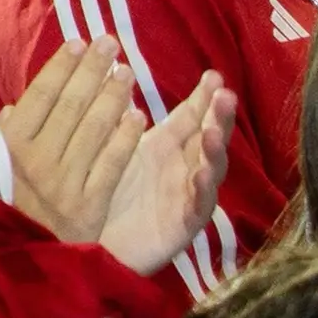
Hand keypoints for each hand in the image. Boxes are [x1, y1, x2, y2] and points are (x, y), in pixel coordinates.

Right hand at [0, 42, 140, 241]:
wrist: (6, 270)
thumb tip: (13, 109)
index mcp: (8, 147)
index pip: (40, 96)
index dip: (62, 67)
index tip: (80, 43)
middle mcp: (38, 160)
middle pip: (72, 105)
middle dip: (93, 70)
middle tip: (112, 44)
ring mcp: (66, 183)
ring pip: (95, 130)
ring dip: (114, 97)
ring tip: (127, 73)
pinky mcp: (89, 206)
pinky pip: (110, 165)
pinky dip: (124, 140)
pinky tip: (138, 118)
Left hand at [97, 72, 233, 275]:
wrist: (93, 245)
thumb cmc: (102, 193)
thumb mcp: (109, 149)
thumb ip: (116, 118)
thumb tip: (108, 73)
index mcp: (167, 146)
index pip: (191, 116)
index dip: (204, 97)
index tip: (213, 76)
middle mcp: (184, 167)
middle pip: (210, 137)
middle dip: (220, 117)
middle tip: (224, 95)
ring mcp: (188, 195)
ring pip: (212, 169)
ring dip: (215, 150)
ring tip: (212, 132)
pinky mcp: (185, 225)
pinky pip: (199, 206)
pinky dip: (202, 190)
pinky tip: (200, 174)